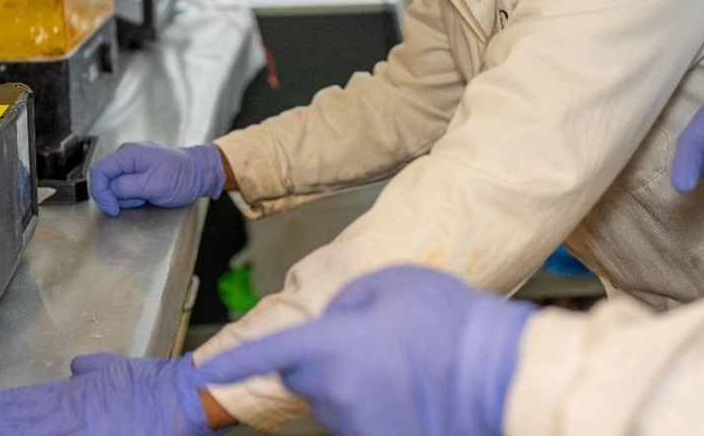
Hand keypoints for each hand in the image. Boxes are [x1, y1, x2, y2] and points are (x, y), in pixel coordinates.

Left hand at [0, 353, 214, 435]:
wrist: (183, 399)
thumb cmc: (160, 389)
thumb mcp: (122, 371)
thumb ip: (97, 369)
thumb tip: (78, 367)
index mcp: (75, 398)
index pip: (21, 406)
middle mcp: (68, 417)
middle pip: (11, 424)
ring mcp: (75, 431)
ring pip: (19, 435)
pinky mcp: (86, 435)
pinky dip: (17, 434)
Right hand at [90, 142, 225, 215]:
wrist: (200, 174)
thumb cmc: (182, 177)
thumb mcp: (152, 185)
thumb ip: (126, 187)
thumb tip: (108, 191)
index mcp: (128, 154)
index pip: (98, 172)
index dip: (100, 193)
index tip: (112, 208)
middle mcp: (127, 155)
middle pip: (105, 180)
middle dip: (117, 196)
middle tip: (138, 201)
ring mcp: (132, 163)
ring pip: (114, 186)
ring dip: (127, 198)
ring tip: (147, 197)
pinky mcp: (137, 172)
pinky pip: (125, 187)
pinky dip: (133, 196)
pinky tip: (147, 196)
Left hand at [199, 266, 534, 435]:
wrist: (497, 374)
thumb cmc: (448, 323)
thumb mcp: (392, 283)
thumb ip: (348, 300)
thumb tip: (337, 319)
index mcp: (329, 347)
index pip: (266, 355)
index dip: (232, 363)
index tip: (205, 374)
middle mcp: (333, 393)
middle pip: (304, 377)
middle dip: (320, 360)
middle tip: (369, 338)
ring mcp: (357, 425)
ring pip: (335, 400)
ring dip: (352, 383)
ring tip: (403, 363)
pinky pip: (363, 420)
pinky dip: (376, 406)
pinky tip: (410, 391)